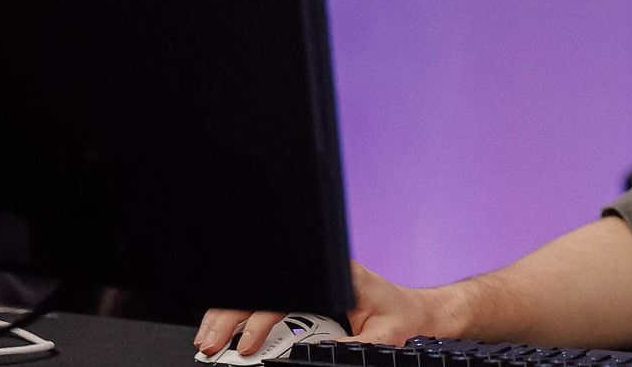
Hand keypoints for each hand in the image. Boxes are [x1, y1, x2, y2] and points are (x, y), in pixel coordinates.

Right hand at [194, 261, 455, 357]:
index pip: (284, 294)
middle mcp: (320, 276)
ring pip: (260, 297)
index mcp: (337, 276)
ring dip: (229, 318)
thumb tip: (313, 356)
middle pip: (263, 291)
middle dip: (229, 317)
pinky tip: (227, 336)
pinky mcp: (308, 299)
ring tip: (208, 342)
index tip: (244, 347)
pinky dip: (246, 322)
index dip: (258, 320)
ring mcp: (311, 286)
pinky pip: (271, 308)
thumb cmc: (407, 320)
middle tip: (208, 346)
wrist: (423, 315)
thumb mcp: (386, 338)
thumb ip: (352, 348)